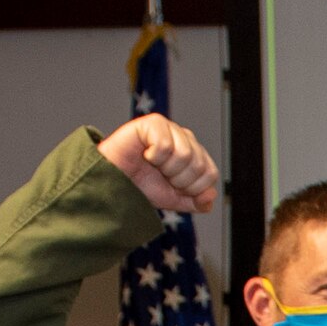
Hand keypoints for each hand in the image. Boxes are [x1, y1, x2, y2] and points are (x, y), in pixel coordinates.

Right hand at [97, 115, 218, 212]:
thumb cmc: (144, 187)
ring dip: (166, 168)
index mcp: (196, 154)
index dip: (192, 188)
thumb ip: (198, 202)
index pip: (210, 174)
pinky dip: (154, 156)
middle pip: (198, 165)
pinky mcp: (153, 123)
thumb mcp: (176, 200)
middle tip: (161, 176)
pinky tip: (145, 154)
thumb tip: (211, 195)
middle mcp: (186, 139)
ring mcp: (171, 129)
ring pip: (185, 154)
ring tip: (153, 165)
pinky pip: (165, 144)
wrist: (115, 182)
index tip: (174, 186)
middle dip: (178, 180)